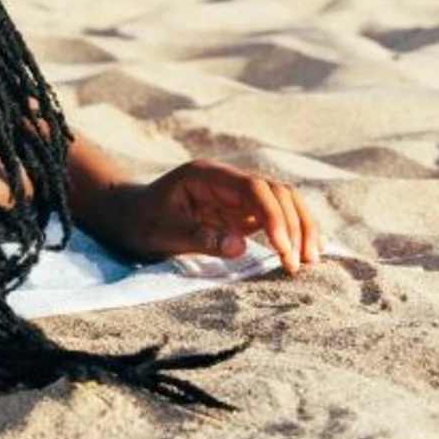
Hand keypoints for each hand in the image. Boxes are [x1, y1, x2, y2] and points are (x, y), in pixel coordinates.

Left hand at [93, 159, 322, 274]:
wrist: (130, 218)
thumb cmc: (142, 223)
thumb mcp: (163, 233)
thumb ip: (200, 237)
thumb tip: (240, 246)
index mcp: (206, 175)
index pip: (252, 187)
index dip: (273, 215)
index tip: (282, 248)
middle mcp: (227, 180)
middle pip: (276, 191)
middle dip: (294, 224)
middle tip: (297, 262)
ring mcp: (237, 195)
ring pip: (284, 201)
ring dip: (301, 228)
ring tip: (308, 262)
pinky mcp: (243, 212)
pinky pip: (277, 217)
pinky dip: (293, 234)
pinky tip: (304, 256)